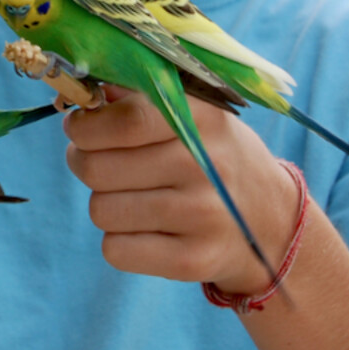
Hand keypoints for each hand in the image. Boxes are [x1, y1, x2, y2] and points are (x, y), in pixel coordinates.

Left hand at [64, 85, 298, 294]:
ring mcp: (203, 217)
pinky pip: (115, 250)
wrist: (269, 221)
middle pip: (98, 168)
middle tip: (97, 160)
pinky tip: (144, 228)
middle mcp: (205, 167)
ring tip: (130, 195)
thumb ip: (135, 95)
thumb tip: (79, 88)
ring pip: (101, 210)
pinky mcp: (194, 261)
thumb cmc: (211, 155)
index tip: (79, 126)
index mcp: (202, 119)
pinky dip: (118, 240)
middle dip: (83, 162)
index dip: (86, 125)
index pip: (125, 120)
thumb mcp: (190, 113)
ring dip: (104, 203)